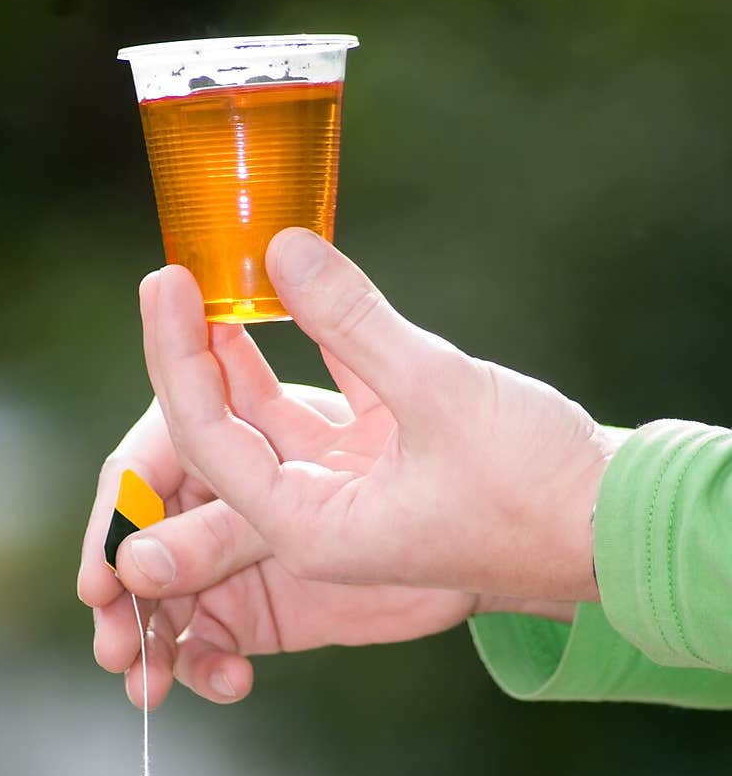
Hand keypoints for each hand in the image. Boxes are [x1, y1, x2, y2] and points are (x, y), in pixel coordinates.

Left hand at [78, 278, 563, 708]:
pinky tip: (284, 297)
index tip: (165, 279)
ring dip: (240, 356)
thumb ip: (356, 320)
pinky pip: (328, 404)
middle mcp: (317, 517)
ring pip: (271, 419)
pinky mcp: (385, 465)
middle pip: (225, 435)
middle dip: (192, 359)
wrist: (610, 527)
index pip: (209, 442)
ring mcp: (350, 490)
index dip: (178, 357)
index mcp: (311, 528)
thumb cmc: (533, 488)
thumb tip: (282, 247)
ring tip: (210, 283)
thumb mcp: (439, 393)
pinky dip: (310, 354)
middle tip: (169, 276)